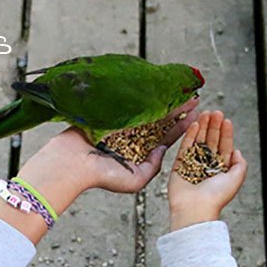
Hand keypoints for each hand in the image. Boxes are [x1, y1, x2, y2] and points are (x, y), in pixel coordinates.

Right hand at [0, 99, 198, 245]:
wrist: (70, 164)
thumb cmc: (100, 176)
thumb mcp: (135, 180)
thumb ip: (152, 167)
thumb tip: (163, 149)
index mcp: (137, 156)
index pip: (164, 139)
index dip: (181, 127)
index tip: (197, 115)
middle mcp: (130, 140)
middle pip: (158, 122)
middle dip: (176, 111)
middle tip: (195, 97)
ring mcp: (118, 126)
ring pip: (146, 111)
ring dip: (164, 100)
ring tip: (181, 90)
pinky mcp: (108, 115)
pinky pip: (129, 103)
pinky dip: (143, 96)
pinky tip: (157, 86)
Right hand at [168, 109, 247, 230]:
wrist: (195, 209)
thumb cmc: (215, 197)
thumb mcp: (236, 178)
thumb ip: (240, 164)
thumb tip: (237, 151)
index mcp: (220, 170)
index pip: (224, 147)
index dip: (226, 133)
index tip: (226, 120)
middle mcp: (206, 167)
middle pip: (211, 142)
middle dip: (214, 127)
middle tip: (215, 112)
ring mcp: (192, 166)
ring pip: (198, 142)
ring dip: (202, 127)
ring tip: (205, 114)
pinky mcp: (179, 167)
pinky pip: (184, 148)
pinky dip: (189, 136)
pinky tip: (194, 125)